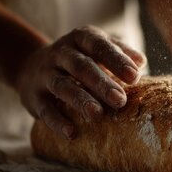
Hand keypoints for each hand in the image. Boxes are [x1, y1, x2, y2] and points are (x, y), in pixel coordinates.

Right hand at [16, 26, 146, 138]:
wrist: (30, 65)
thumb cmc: (79, 59)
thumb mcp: (97, 48)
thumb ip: (120, 53)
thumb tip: (140, 62)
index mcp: (81, 38)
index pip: (99, 46)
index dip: (116, 60)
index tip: (134, 76)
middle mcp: (61, 53)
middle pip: (81, 66)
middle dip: (101, 83)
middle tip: (119, 100)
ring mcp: (45, 74)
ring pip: (62, 86)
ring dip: (80, 100)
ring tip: (97, 115)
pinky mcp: (33, 97)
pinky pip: (45, 109)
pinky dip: (58, 121)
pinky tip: (72, 133)